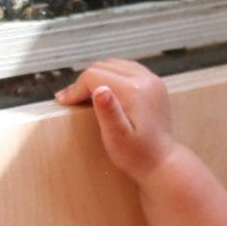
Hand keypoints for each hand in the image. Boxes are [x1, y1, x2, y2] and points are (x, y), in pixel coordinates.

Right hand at [56, 58, 174, 181]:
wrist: (161, 161)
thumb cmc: (136, 154)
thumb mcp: (117, 137)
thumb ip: (108, 112)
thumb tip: (99, 89)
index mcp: (134, 90)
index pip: (94, 75)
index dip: (76, 87)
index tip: (65, 102)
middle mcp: (145, 79)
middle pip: (103, 66)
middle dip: (85, 81)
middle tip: (72, 99)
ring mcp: (152, 80)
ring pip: (115, 65)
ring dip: (98, 76)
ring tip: (86, 96)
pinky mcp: (155, 84)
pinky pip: (128, 69)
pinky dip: (113, 76)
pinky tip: (106, 91)